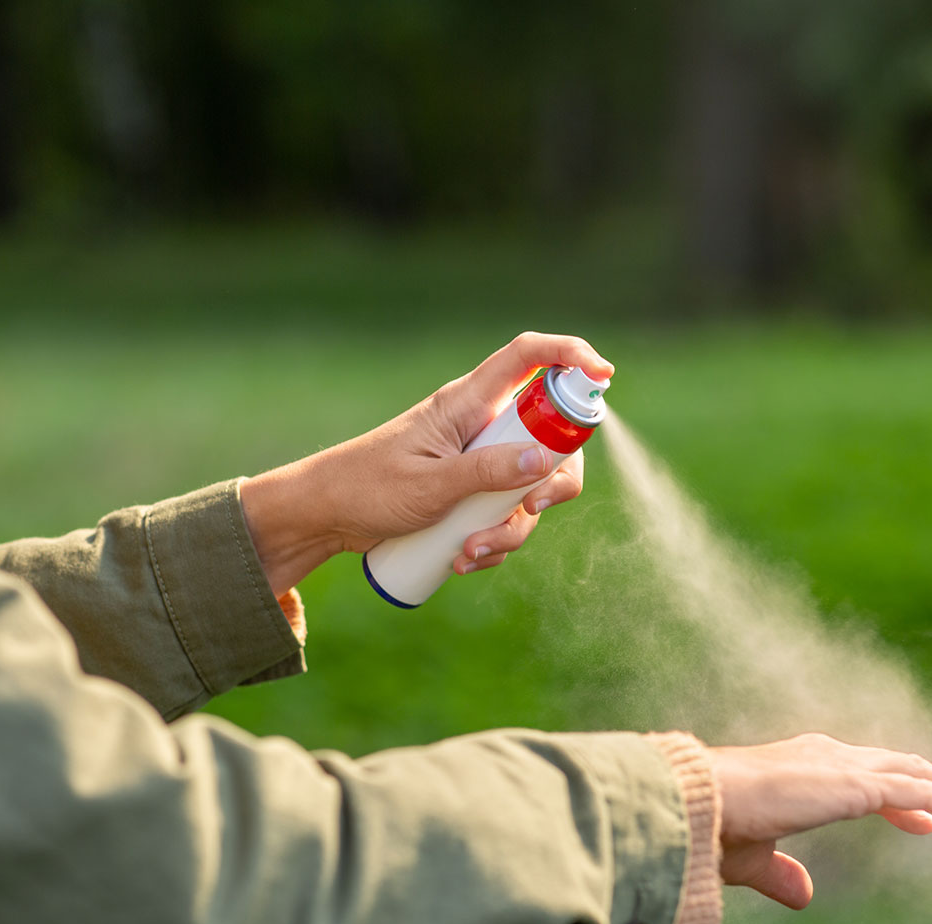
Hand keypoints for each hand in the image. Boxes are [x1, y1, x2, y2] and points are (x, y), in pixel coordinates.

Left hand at [241, 333, 614, 594]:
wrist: (326, 517)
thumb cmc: (366, 488)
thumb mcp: (429, 485)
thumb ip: (487, 472)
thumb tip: (546, 461)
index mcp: (468, 403)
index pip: (529, 356)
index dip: (572, 355)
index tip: (606, 377)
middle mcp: (481, 425)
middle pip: (552, 437)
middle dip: (552, 483)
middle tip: (530, 510)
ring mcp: (479, 460)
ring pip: (531, 488)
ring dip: (512, 528)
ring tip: (469, 553)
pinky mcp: (471, 493)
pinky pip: (507, 514)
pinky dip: (496, 540)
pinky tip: (463, 559)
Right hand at [711, 733, 931, 908]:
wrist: (698, 802)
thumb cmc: (710, 827)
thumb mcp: (752, 859)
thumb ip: (780, 875)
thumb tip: (805, 896)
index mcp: (798, 768)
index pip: (860, 775)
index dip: (895, 796)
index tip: (920, 821)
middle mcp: (824, 756)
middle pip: (896, 766)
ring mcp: (841, 765)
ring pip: (915, 774)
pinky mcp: (856, 783)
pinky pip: (918, 789)